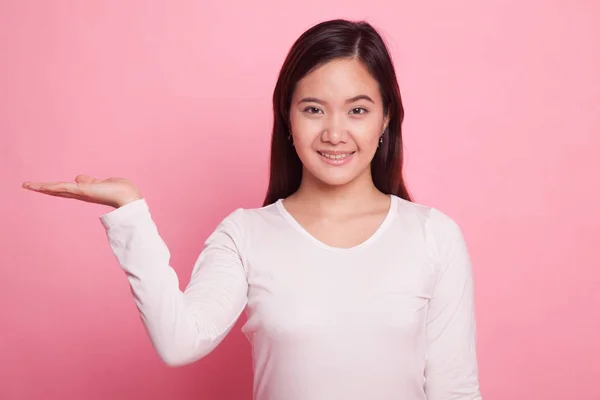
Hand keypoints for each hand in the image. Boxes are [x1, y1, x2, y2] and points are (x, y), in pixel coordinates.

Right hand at [22, 175, 141, 208]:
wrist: (128, 196)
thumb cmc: (121, 189)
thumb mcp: (103, 182)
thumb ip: (91, 181)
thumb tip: (78, 178)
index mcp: (87, 191)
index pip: (68, 189)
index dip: (56, 188)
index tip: (44, 186)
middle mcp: (81, 194)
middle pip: (59, 191)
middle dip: (44, 189)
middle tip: (28, 186)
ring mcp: (80, 193)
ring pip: (57, 189)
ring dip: (41, 187)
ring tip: (27, 185)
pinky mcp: (80, 191)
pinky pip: (61, 187)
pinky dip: (49, 187)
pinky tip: (37, 186)